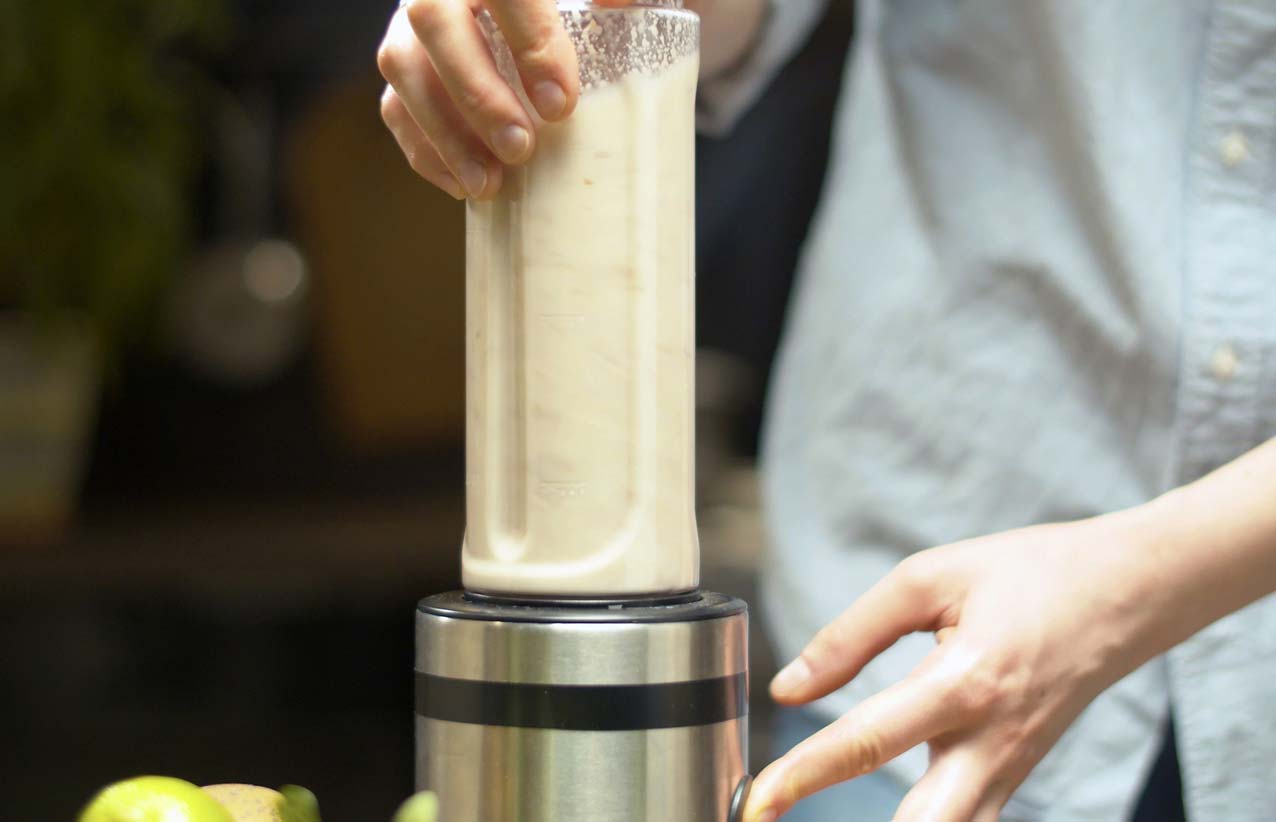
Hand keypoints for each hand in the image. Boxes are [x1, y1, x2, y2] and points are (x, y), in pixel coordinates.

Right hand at [376, 0, 608, 199]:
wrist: (499, 9)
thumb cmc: (545, 7)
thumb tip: (621, 8)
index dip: (532, 45)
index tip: (559, 104)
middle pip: (437, 25)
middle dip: (477, 93)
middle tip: (519, 147)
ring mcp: (409, 23)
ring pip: (404, 68)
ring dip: (445, 133)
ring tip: (488, 183)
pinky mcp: (400, 61)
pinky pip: (393, 104)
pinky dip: (425, 150)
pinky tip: (462, 184)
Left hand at [744, 509, 1168, 821]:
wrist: (1128, 592)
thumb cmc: (1028, 574)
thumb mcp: (930, 579)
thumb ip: (851, 636)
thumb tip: (788, 690)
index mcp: (964, 683)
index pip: (867, 742)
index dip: (803, 775)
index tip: (756, 800)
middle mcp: (991, 743)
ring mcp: (1009, 770)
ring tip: (817, 820)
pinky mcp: (1014, 777)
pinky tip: (889, 815)